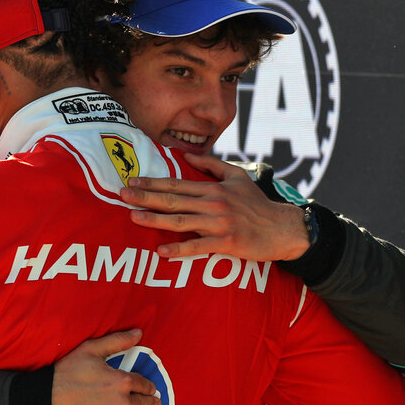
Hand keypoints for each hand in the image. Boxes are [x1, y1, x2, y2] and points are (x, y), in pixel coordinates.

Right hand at [52, 329, 160, 404]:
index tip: (151, 389)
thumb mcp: (90, 350)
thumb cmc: (66, 374)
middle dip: (151, 403)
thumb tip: (138, 332)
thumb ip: (117, 341)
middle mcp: (123, 402)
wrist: (45, 404)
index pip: (144, 384)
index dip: (148, 386)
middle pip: (145, 404)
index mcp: (122, 381)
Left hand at [120, 154, 310, 261]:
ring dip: (155, 219)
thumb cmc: (258, 204)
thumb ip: (212, 165)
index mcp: (214, 188)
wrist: (283, 229)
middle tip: (122, 194)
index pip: (177, 183)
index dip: (153, 182)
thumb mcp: (238, 177)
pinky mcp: (227, 243)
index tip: (132, 180)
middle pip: (173, 199)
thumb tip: (188, 155)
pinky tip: (161, 250)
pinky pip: (198, 247)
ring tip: (134, 217)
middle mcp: (214, 203)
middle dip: (146, 196)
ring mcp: (219, 223)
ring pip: (181, 221)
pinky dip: (179, 249)